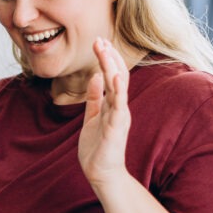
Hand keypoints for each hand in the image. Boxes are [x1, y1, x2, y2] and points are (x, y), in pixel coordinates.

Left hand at [78, 37, 131, 186]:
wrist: (101, 174)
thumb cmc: (97, 148)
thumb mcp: (93, 117)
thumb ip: (94, 98)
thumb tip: (95, 77)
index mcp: (114, 104)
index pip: (113, 75)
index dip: (107, 58)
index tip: (98, 41)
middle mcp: (119, 108)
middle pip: (118, 76)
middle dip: (108, 57)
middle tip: (99, 39)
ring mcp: (119, 117)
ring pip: (119, 87)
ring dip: (112, 68)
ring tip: (105, 51)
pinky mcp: (116, 129)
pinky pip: (118, 107)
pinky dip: (117, 91)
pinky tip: (114, 76)